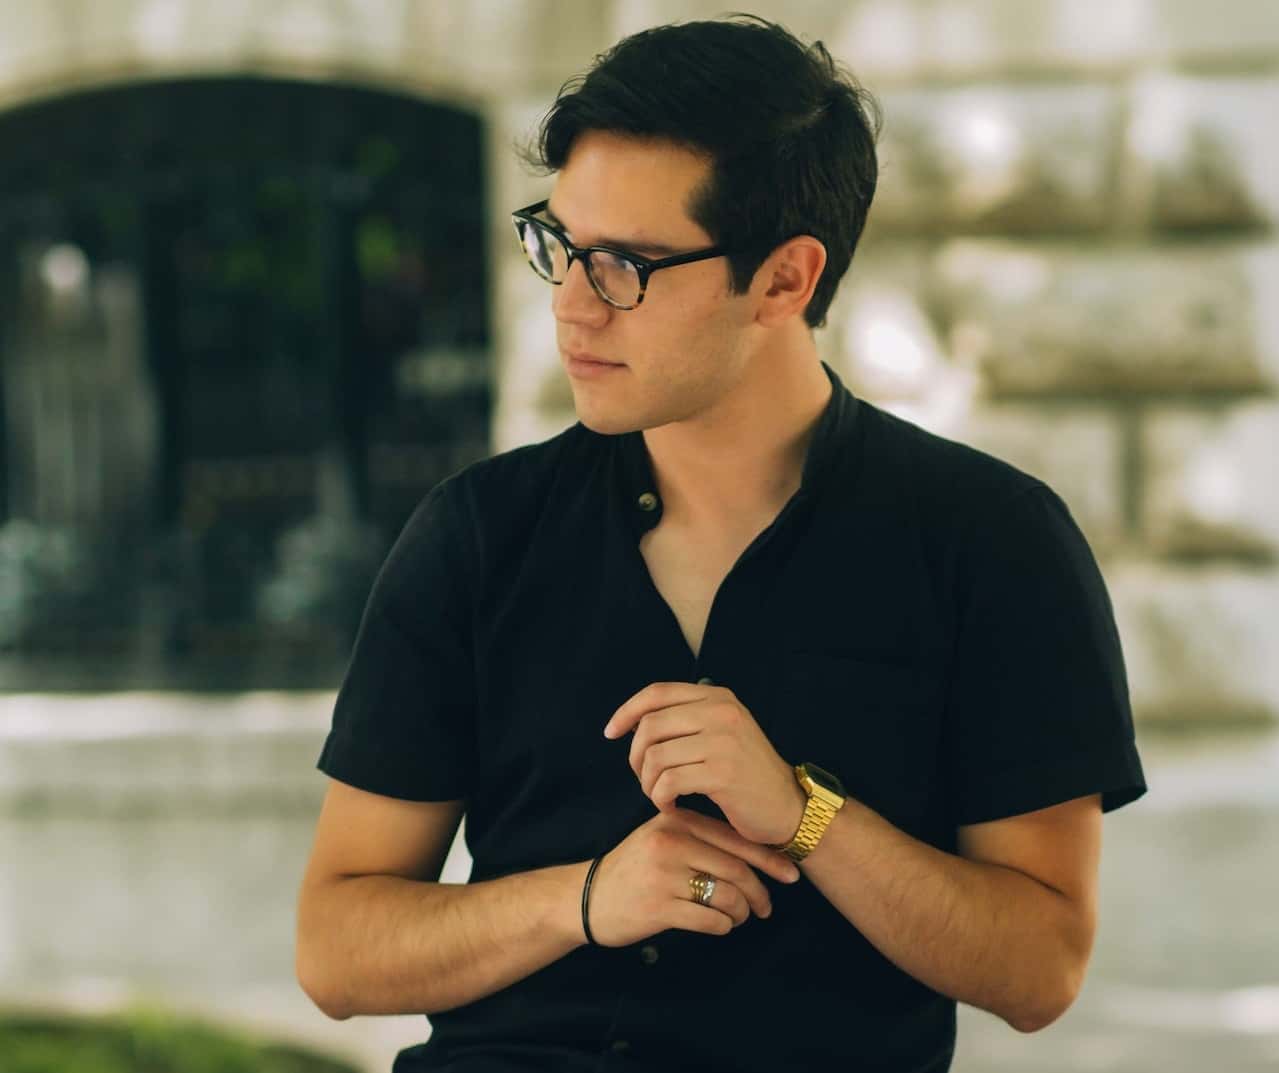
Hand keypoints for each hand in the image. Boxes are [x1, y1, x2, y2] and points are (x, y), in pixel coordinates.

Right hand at [584, 807, 800, 947]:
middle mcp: (671, 843)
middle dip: (760, 892)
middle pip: (736, 868)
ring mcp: (664, 875)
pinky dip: (723, 927)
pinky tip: (720, 926)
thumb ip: (698, 836)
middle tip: (767, 907)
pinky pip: (710, 920)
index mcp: (676, 821)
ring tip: (741, 918)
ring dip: (743, 913)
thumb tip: (755, 852)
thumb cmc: (633, 868)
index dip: (769, 858)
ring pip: (727, 895)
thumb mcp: (660, 837)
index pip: (734, 838)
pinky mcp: (658, 907)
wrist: (586, 897)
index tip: (791, 874)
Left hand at [603, 681, 806, 846]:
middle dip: (636, 756)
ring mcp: (724, 741)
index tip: (610, 733)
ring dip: (648, 782)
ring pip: (656, 756)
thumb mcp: (723, 732)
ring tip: (659, 795)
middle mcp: (721, 712)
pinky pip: (669, 782)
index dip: (626, 711)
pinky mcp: (723, 773)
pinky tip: (671, 806)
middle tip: (644, 778)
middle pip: (650, 725)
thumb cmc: (748, 776)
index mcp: (718, 697)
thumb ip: (687, 720)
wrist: (789, 808)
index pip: (657, 692)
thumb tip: (634, 723)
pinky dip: (661, 798)